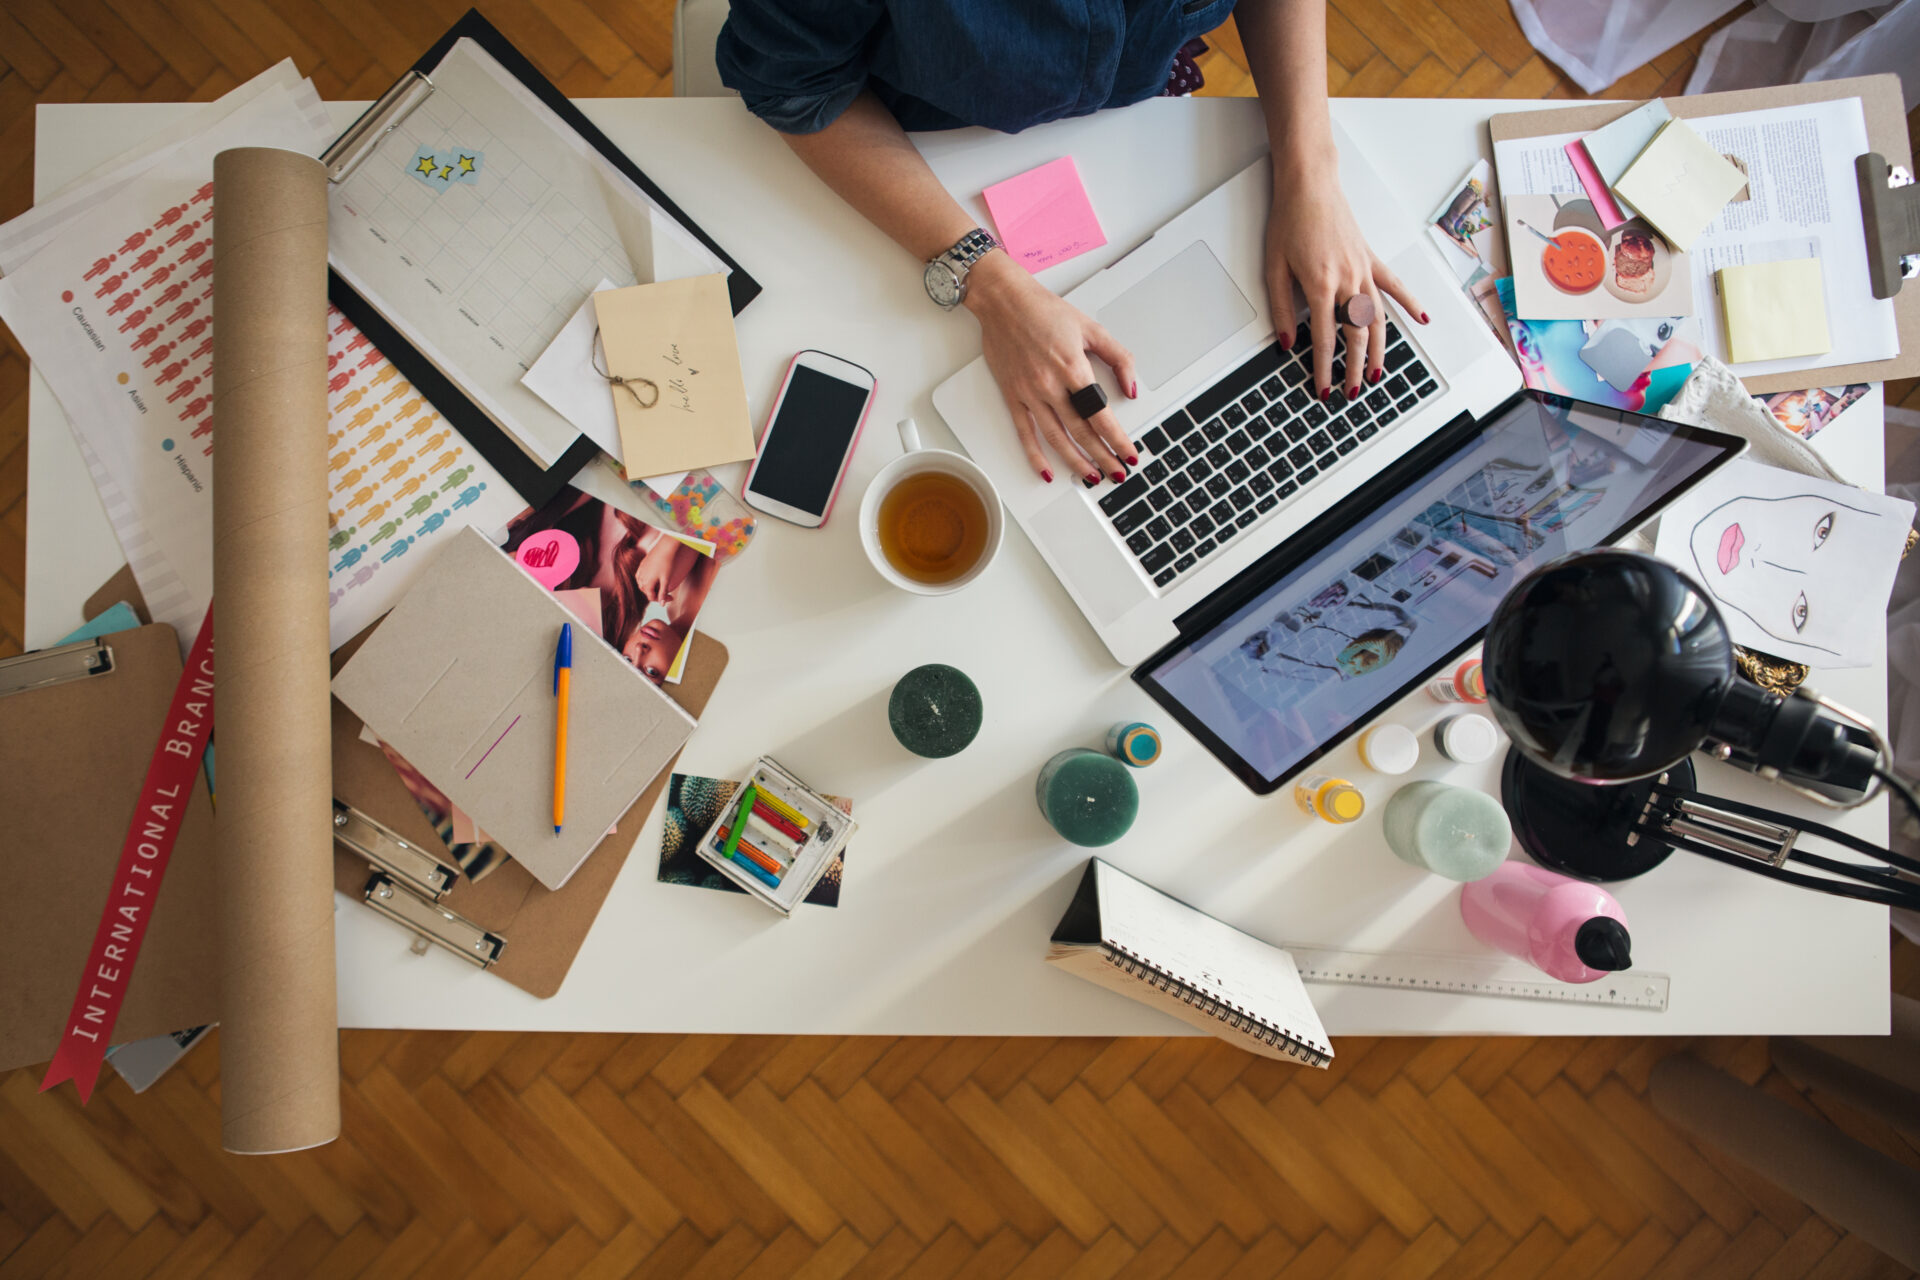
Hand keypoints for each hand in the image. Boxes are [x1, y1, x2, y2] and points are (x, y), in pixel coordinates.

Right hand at [631, 535, 692, 603]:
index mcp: (647, 583)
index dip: (661, 600)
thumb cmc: (666, 563)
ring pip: (642, 584)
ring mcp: (640, 571)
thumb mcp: (666, 580)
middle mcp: (641, 578)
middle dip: (655, 594)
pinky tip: (652, 578)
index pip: (651, 597)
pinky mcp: (641, 565)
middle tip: (666, 593)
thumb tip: (662, 604)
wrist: (664, 548)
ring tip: (659, 587)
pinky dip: (645, 580)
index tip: (671, 598)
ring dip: (649, 587)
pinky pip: (640, 576)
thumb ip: (663, 593)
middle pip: (646, 591)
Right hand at [964, 251, 1138, 484]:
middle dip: (1102, 457)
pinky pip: (1024, 433)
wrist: (1004, 301)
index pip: (1101, 415)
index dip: (1118, 439)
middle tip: (1117, 473)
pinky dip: (1035, 456)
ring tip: (1091, 477)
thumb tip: (1130, 388)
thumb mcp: (1092, 328)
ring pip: (1056, 439)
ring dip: (1075, 462)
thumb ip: (1118, 358)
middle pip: (1081, 432)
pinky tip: (1046, 472)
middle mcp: (1050, 385)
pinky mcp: (1013, 396)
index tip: (1129, 454)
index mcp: (1073, 368)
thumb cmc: (1044, 311)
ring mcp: (1030, 393)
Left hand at [1265, 150, 1426, 402]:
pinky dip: (1409, 303)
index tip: (1323, 388)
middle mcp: (1347, 280)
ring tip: (1379, 373)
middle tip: (1353, 391)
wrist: (1310, 185)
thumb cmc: (1290, 221)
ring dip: (1380, 349)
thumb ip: (1281, 308)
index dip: (1323, 368)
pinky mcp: (1371, 258)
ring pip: (1378, 318)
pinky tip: (1421, 319)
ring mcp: (1363, 269)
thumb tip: (1287, 342)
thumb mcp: (1274, 267)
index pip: (1323, 338)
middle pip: (1356, 334)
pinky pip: (1394, 285)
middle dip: (1355, 367)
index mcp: (1320, 285)